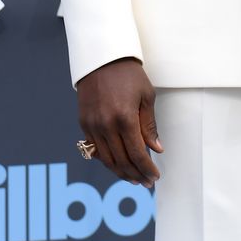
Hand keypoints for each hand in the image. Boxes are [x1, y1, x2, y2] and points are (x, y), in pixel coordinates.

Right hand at [77, 57, 162, 185]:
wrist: (102, 58)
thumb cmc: (128, 74)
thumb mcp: (146, 96)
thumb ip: (149, 125)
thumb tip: (156, 149)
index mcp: (125, 118)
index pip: (137, 154)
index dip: (147, 169)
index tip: (155, 176)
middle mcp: (106, 125)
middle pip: (122, 161)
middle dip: (136, 175)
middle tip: (146, 181)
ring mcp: (93, 125)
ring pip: (107, 160)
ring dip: (121, 172)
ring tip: (134, 178)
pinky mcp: (84, 123)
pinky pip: (96, 150)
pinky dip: (107, 161)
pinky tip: (117, 164)